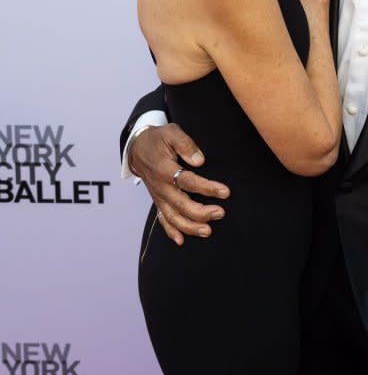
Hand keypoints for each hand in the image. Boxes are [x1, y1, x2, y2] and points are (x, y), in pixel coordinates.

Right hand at [129, 124, 229, 244]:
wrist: (136, 148)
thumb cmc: (158, 139)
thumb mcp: (171, 133)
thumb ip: (186, 144)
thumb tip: (200, 160)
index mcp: (164, 169)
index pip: (187, 181)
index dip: (206, 188)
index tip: (225, 192)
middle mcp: (160, 187)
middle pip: (181, 204)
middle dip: (201, 212)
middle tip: (220, 213)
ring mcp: (158, 196)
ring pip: (172, 217)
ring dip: (189, 226)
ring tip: (207, 231)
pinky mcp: (157, 201)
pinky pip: (162, 219)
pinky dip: (171, 231)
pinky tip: (181, 241)